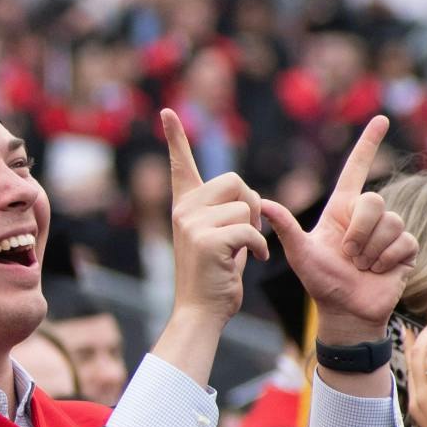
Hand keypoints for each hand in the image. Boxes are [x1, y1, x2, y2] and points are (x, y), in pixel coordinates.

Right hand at [161, 109, 267, 326]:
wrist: (200, 313)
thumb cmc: (215, 279)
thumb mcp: (221, 240)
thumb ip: (230, 215)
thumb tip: (253, 199)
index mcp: (184, 207)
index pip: (181, 165)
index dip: (175, 138)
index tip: (167, 112)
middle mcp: (184, 210)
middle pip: (236, 182)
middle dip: (251, 206)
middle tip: (246, 234)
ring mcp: (192, 224)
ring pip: (247, 207)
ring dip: (256, 231)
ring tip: (244, 253)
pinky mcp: (207, 240)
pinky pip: (250, 230)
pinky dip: (259, 249)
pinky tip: (252, 262)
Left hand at [260, 116, 415, 342]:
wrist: (345, 310)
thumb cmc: (321, 280)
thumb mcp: (300, 253)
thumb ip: (285, 227)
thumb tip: (261, 202)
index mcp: (342, 209)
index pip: (356, 169)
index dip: (367, 144)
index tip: (380, 118)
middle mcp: (367, 216)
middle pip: (374, 201)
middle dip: (359, 230)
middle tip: (348, 253)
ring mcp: (389, 231)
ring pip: (391, 223)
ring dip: (370, 250)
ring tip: (361, 265)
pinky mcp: (407, 248)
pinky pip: (403, 241)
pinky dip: (386, 259)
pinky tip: (378, 271)